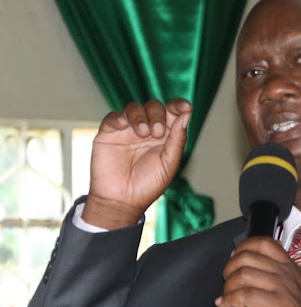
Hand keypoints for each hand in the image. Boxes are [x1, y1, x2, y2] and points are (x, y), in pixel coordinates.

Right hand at [82, 98, 191, 229]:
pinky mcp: (109, 133)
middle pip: (154, 107)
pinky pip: (113, 117)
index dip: (178, 106)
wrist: (121, 200)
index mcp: (164, 138)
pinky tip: (124, 126)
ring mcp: (127, 131)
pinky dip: (119, 117)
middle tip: (157, 132)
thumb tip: (186, 116)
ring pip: (134, 108)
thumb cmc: (147, 186)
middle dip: (157, 114)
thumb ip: (177, 141)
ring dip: (140, 116)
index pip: (172, 114)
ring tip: (142, 134)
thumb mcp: (168, 165)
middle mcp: (146, 131)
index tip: (185, 107)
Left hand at [216, 238, 300, 306]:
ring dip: (228, 286)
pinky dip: (229, 299)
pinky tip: (226, 304)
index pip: (264, 243)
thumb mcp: (293, 293)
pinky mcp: (276, 306)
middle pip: (248, 257)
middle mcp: (287, 275)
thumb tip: (246, 272)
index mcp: (291, 269)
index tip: (233, 259)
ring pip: (243, 275)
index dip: (242, 248)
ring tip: (227, 296)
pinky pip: (244, 295)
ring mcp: (283, 290)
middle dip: (230, 268)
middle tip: (227, 281)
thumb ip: (275, 279)